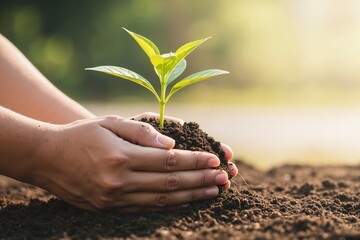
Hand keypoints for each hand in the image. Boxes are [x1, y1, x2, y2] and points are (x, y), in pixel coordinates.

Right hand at [29, 115, 236, 211]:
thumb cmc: (81, 135)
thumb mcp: (110, 122)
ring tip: (213, 192)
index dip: (195, 161)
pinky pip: (147, 208)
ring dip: (191, 195)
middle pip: (171, 182)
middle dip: (201, 180)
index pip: (169, 161)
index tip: (216, 160)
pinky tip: (186, 201)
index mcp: (122, 156)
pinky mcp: (109, 208)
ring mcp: (114, 198)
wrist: (45, 158)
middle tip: (225, 179)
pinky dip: (170, 206)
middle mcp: (120, 181)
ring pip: (162, 199)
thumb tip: (172, 145)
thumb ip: (143, 131)